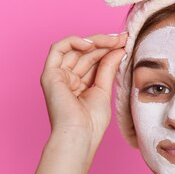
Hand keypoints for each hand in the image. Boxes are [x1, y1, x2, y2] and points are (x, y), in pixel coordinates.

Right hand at [40, 33, 126, 147]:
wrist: (80, 135)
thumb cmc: (91, 123)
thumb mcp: (103, 90)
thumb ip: (107, 67)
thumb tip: (118, 48)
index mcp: (79, 85)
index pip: (93, 60)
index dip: (108, 49)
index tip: (125, 42)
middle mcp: (67, 79)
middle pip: (85, 53)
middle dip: (105, 43)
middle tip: (123, 38)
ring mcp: (57, 76)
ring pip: (74, 48)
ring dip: (95, 41)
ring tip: (113, 40)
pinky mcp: (49, 74)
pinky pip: (58, 49)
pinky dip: (74, 41)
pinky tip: (92, 43)